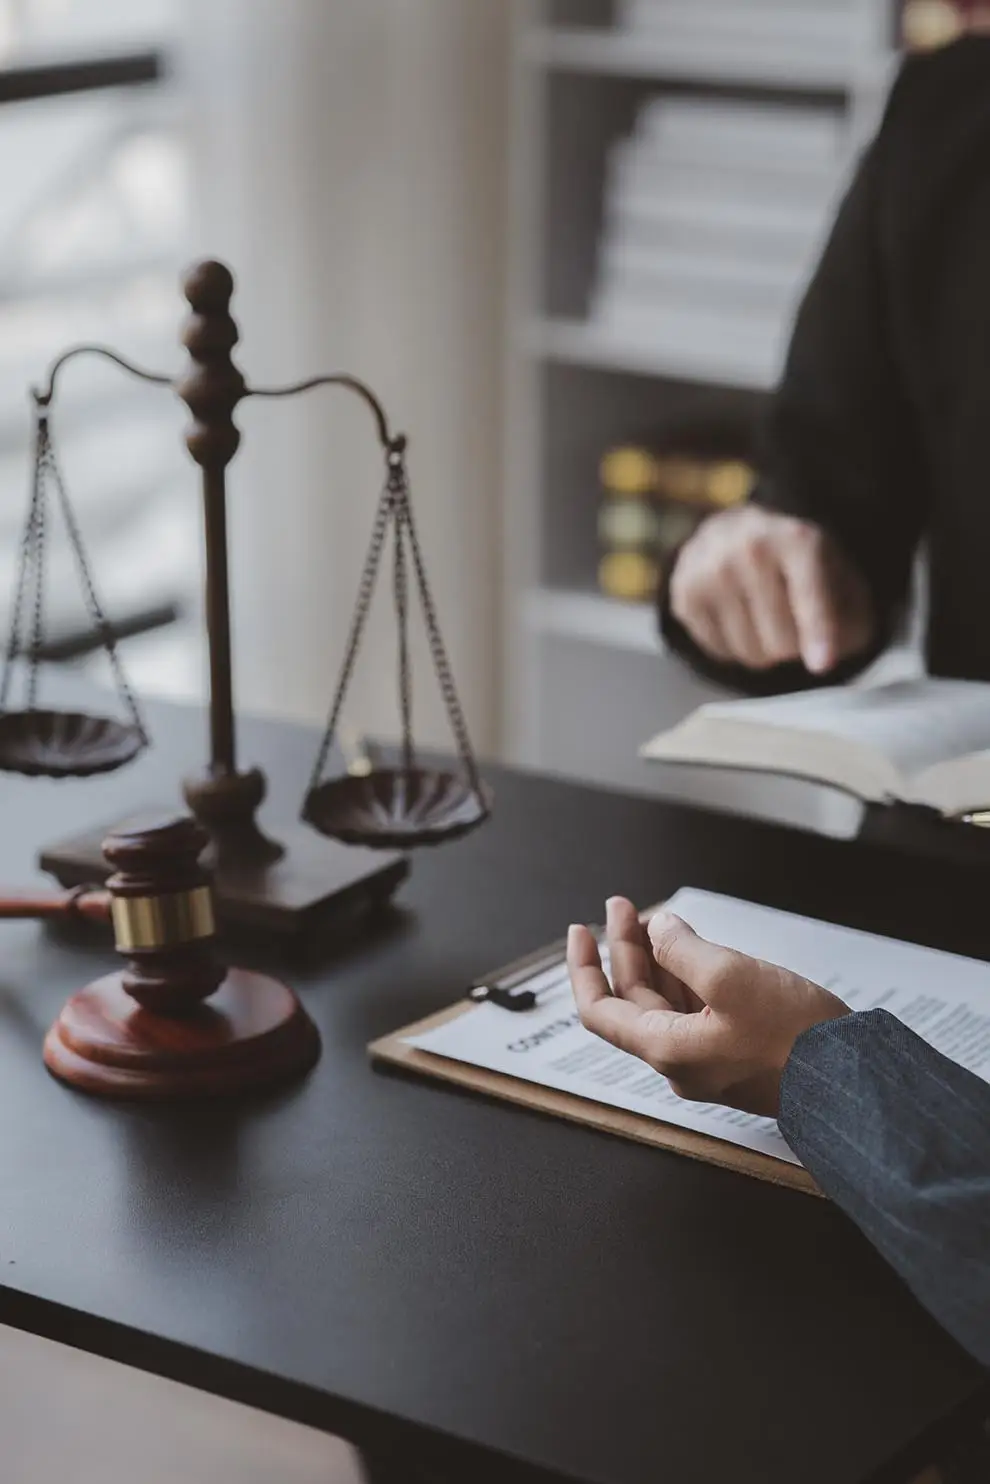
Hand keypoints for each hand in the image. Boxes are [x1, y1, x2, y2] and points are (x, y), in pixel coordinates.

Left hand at [566, 897, 849, 1117]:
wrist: (854, 1081)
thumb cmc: (796, 1038)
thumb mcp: (732, 976)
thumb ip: (684, 950)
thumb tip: (661, 930)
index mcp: (668, 1048)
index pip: (599, 1010)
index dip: (583, 968)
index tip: (581, 930)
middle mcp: (681, 1061)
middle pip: (635, 1000)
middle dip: (627, 949)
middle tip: (623, 907)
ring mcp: (710, 1060)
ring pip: (666, 1005)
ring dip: (657, 960)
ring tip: (657, 921)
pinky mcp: (738, 1055)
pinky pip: (697, 1013)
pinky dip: (687, 977)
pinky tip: (693, 950)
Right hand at [669, 506, 874, 673]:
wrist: (737, 532)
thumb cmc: (798, 565)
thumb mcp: (839, 576)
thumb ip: (851, 619)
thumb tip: (824, 657)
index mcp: (797, 539)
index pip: (810, 596)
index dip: (819, 632)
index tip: (823, 664)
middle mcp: (749, 548)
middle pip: (781, 641)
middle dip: (796, 649)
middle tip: (795, 626)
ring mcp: (710, 570)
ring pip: (749, 653)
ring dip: (765, 652)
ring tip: (766, 620)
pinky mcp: (683, 594)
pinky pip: (719, 653)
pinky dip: (735, 648)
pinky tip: (739, 619)